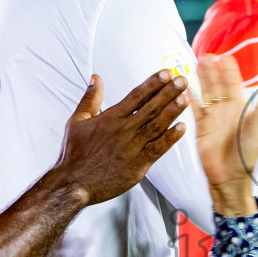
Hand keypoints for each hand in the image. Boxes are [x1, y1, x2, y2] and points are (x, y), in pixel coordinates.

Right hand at [58, 71, 187, 204]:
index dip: (153, 83)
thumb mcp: (76, 121)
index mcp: (110, 118)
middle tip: (183, 80)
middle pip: (150, 107)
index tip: (166, 73)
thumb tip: (95, 78)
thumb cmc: (74, 154)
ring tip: (185, 98)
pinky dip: (170, 138)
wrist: (72, 183)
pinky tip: (182, 128)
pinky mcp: (137, 165)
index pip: (136, 96)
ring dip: (172, 111)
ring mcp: (131, 148)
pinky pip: (157, 149)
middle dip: (168, 92)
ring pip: (156, 125)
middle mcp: (123, 130)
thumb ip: (89, 98)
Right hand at [193, 54, 257, 217]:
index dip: (230, 71)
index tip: (225, 56)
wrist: (229, 178)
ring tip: (196, 63)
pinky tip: (185, 87)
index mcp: (240, 109)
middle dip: (213, 70)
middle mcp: (225, 111)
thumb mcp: (255, 130)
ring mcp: (212, 118)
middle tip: (207, 55)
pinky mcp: (201, 127)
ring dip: (202, 79)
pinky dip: (190, 98)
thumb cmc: (246, 156)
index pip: (234, 85)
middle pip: (218, 85)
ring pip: (206, 93)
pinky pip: (194, 109)